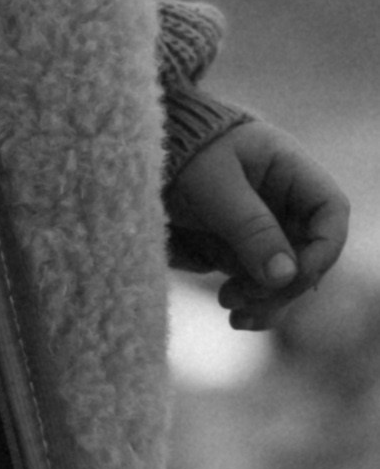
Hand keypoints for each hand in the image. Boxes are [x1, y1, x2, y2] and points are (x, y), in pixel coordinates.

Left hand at [168, 118, 350, 330]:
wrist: (138, 158)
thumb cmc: (179, 153)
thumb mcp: (213, 185)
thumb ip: (251, 227)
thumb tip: (287, 276)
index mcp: (287, 167)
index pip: (331, 210)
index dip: (323, 248)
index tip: (293, 277)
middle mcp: (285, 199)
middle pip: (309, 253)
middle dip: (283, 284)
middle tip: (242, 296)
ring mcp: (267, 225)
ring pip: (286, 275)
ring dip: (265, 299)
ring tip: (228, 305)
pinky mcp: (246, 246)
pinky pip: (263, 282)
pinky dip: (254, 301)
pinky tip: (235, 315)